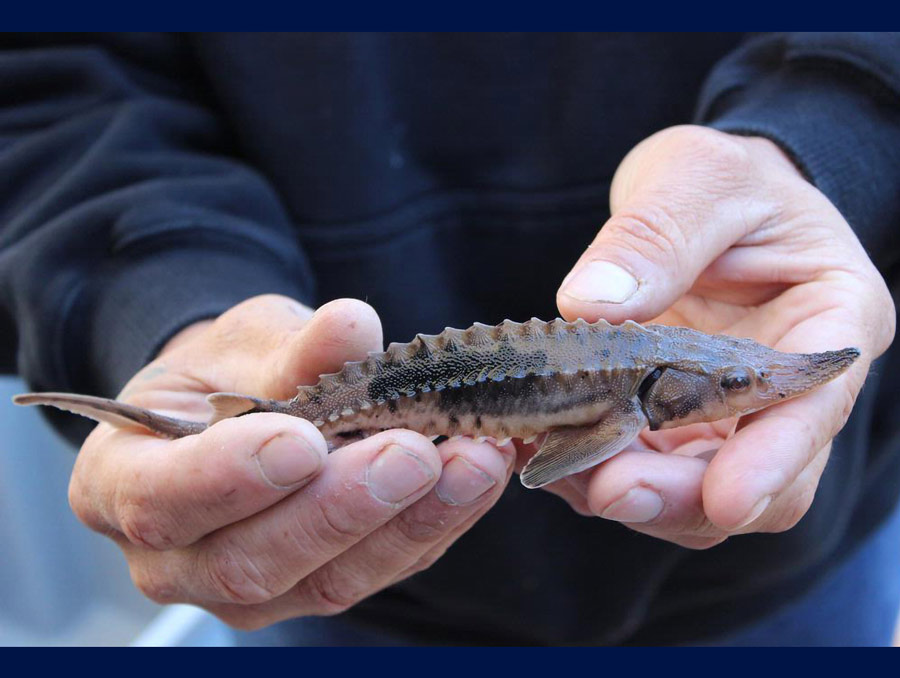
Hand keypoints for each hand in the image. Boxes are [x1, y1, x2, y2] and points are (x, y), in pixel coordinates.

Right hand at [68, 295, 512, 628]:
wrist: (243, 407)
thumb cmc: (224, 372)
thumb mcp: (243, 341)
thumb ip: (292, 347)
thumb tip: (351, 327)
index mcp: (122, 484)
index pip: (164, 500)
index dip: (232, 477)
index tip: (303, 440)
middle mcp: (176, 558)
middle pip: (252, 561)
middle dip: (341, 509)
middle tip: (411, 452)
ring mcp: (249, 588)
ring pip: (327, 583)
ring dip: (410, 522)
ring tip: (472, 461)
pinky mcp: (319, 587)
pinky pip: (379, 572)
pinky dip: (435, 525)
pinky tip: (475, 476)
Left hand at [534, 125, 894, 548]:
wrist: (695, 198)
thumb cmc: (720, 179)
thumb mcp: (695, 176)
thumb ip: (655, 236)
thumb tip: (590, 305)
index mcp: (829, 318)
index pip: (813, 408)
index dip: (773, 463)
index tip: (724, 499)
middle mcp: (787, 387)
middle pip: (763, 481)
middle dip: (686, 497)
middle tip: (609, 491)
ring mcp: (729, 415)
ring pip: (701, 496)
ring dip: (636, 498)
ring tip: (563, 475)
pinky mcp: (674, 425)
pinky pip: (647, 471)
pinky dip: (599, 475)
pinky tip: (548, 457)